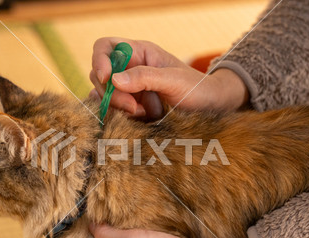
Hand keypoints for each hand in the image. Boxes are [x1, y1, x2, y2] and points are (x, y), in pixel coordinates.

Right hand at [90, 37, 248, 118]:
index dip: (100, 60)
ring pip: (102, 95)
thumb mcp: (173, 80)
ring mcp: (128, 89)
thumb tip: (114, 79)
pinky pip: (111, 110)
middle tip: (134, 108)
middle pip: (100, 75)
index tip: (106, 79)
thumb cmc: (195, 88)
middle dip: (112, 93)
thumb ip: (145, 77)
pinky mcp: (129, 107)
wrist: (208, 109)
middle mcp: (129, 69)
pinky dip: (117, 117)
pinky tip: (137, 120)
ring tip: (141, 114)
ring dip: (116, 107)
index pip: (105, 47)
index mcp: (139, 53)